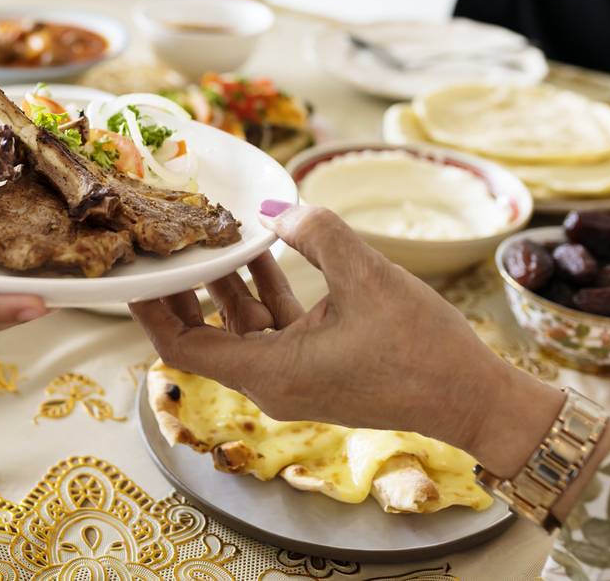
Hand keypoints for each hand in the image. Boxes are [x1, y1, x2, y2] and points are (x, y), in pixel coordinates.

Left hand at [129, 203, 563, 477]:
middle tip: (168, 241)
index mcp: (270, 373)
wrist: (474, 400)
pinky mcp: (317, 366)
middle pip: (203, 335)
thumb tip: (279, 208)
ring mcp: (294, 377)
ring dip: (226, 283)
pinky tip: (266, 247)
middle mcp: (272, 382)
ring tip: (213, 232)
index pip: (181, 347)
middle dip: (184, 289)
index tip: (135, 270)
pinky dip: (264, 291)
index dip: (151, 309)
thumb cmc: (424, 350)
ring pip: (240, 327)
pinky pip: (274, 327)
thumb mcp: (369, 277)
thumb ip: (318, 233)